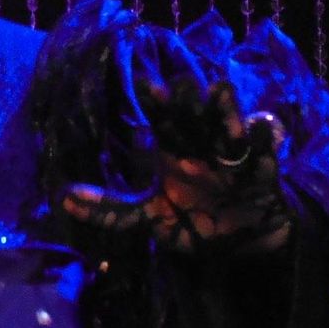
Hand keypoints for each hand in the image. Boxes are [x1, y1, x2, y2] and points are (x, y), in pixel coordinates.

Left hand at [59, 77, 290, 253]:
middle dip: (186, 100)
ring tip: (219, 90)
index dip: (154, 101)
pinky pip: (265, 152)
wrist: (236, 243)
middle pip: (194, 114)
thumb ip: (110, 210)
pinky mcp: (261, 172)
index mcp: (173, 150)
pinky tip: (261, 127)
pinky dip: (265, 139)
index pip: (161, 118)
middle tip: (176, 84)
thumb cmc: (192, 222)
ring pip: (228, 125)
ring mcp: (231, 157)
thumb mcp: (148, 218)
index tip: (144, 84)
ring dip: (225, 109)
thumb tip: (63, 198)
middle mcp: (201, 145)